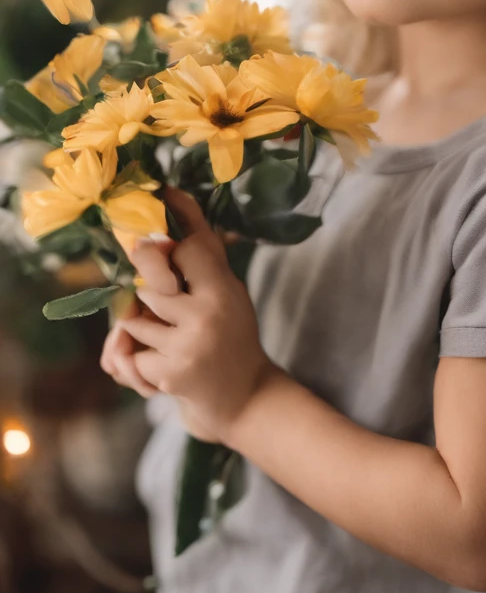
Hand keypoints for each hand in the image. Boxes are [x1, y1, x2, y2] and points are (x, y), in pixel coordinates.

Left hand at [108, 186, 273, 442]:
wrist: (247, 401)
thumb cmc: (232, 342)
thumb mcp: (228, 298)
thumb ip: (203, 269)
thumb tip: (172, 222)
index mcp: (224, 289)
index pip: (194, 245)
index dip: (178, 216)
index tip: (164, 191)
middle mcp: (208, 311)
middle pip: (150, 276)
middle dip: (142, 273)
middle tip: (145, 269)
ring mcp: (189, 343)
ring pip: (133, 319)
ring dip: (140, 331)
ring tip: (166, 342)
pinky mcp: (171, 374)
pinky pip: (131, 356)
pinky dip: (140, 366)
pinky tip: (166, 372)